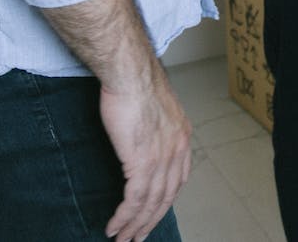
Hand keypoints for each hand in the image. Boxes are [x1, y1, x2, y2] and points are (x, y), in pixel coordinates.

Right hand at [100, 66, 191, 240]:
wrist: (130, 73)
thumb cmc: (136, 82)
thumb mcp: (155, 107)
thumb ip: (155, 127)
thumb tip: (143, 138)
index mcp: (182, 136)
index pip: (178, 179)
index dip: (165, 200)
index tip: (154, 212)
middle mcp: (177, 150)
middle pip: (166, 197)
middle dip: (150, 221)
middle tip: (137, 237)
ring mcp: (162, 158)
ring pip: (150, 203)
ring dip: (135, 225)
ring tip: (122, 238)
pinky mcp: (142, 162)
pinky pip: (134, 199)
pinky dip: (124, 217)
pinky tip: (115, 226)